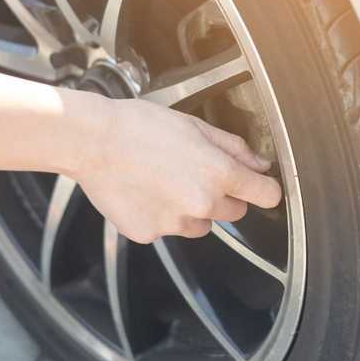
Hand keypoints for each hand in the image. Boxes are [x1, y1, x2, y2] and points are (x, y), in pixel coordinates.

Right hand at [73, 97, 281, 243]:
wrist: (93, 141)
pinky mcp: (149, 234)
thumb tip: (259, 164)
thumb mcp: (196, 126)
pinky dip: (161, 216)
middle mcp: (201, 204)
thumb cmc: (141, 126)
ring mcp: (174, 223)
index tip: (259, 186)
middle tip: (197, 174)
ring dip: (193, 210)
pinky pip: (167, 230)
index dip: (264, 188)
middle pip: (235, 212)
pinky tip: (145, 192)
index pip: (267, 195)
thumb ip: (233, 148)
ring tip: (166, 182)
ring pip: (201, 225)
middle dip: (224, 196)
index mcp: (219, 174)